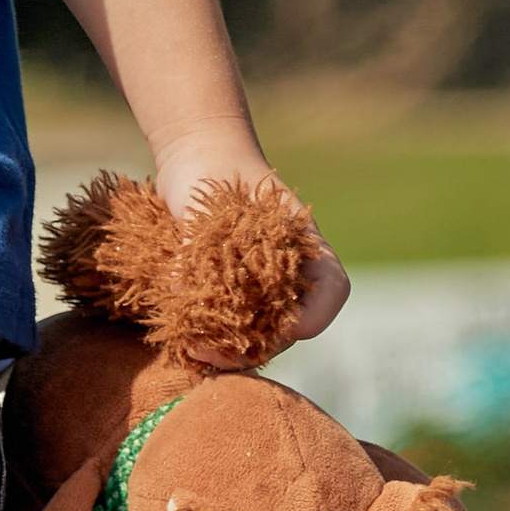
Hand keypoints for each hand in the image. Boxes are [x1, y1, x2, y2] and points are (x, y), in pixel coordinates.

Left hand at [155, 136, 350, 347]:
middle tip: (213, 356)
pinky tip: (187, 344)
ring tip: (196, 355)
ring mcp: (262, 283)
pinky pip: (232, 323)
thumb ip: (195, 245)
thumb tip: (177, 291)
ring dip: (233, 348)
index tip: (281, 329)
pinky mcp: (232, 291)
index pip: (331, 290)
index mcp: (304, 243)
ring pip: (261, 330)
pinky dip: (215, 337)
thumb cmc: (211, 168)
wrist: (194, 154)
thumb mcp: (205, 202)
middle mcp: (289, 269)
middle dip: (258, 346)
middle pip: (291, 323)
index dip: (312, 316)